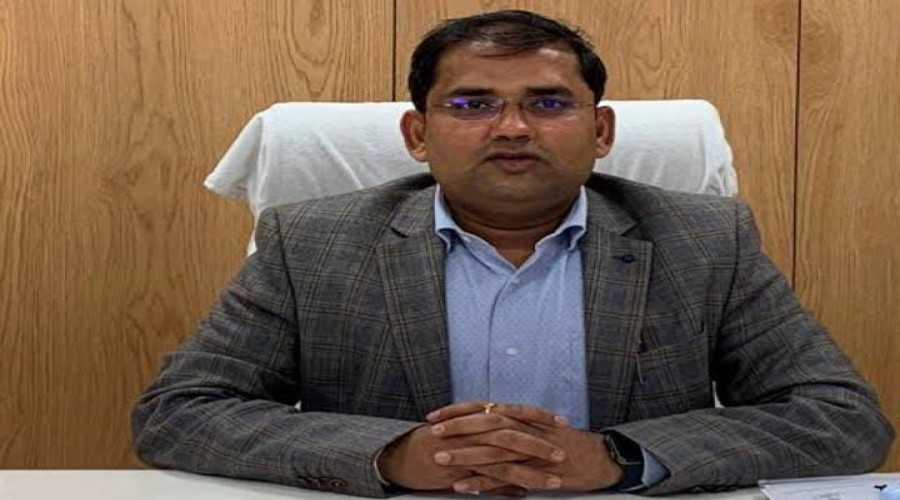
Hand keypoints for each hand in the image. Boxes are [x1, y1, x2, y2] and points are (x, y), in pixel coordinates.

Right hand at [378, 402, 566, 491]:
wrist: (399, 454)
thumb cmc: (432, 442)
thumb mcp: (462, 430)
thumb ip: (487, 432)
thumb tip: (513, 433)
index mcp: (477, 417)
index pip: (513, 411)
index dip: (538, 416)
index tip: (561, 421)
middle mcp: (472, 430)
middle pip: (512, 434)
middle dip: (540, 444)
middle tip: (562, 452)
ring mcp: (464, 451)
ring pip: (503, 459)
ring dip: (531, 471)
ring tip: (554, 479)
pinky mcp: (457, 471)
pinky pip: (485, 479)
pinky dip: (505, 487)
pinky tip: (523, 494)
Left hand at [428, 402, 623, 492]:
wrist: (600, 458)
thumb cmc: (569, 445)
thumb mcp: (537, 430)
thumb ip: (512, 428)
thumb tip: (485, 427)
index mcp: (522, 417)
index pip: (484, 408)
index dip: (457, 411)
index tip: (435, 415)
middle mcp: (524, 428)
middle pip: (485, 423)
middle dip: (456, 427)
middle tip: (433, 432)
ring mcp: (530, 450)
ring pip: (491, 450)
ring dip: (463, 454)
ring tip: (441, 458)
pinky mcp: (536, 471)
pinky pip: (504, 477)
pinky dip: (482, 482)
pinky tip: (463, 486)